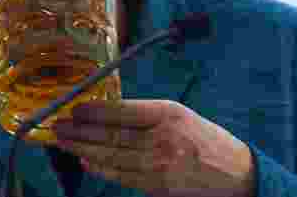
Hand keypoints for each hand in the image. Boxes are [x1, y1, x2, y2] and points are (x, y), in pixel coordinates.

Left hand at [51, 100, 255, 196]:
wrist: (239, 174)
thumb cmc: (205, 140)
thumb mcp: (180, 116)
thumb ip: (146, 115)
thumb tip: (104, 113)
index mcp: (168, 113)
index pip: (122, 111)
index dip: (93, 111)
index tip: (73, 108)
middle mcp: (163, 138)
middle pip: (112, 134)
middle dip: (80, 131)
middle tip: (57, 125)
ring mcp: (161, 165)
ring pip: (113, 156)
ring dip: (83, 149)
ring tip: (63, 141)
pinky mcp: (160, 187)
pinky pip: (124, 177)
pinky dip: (101, 169)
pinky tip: (85, 161)